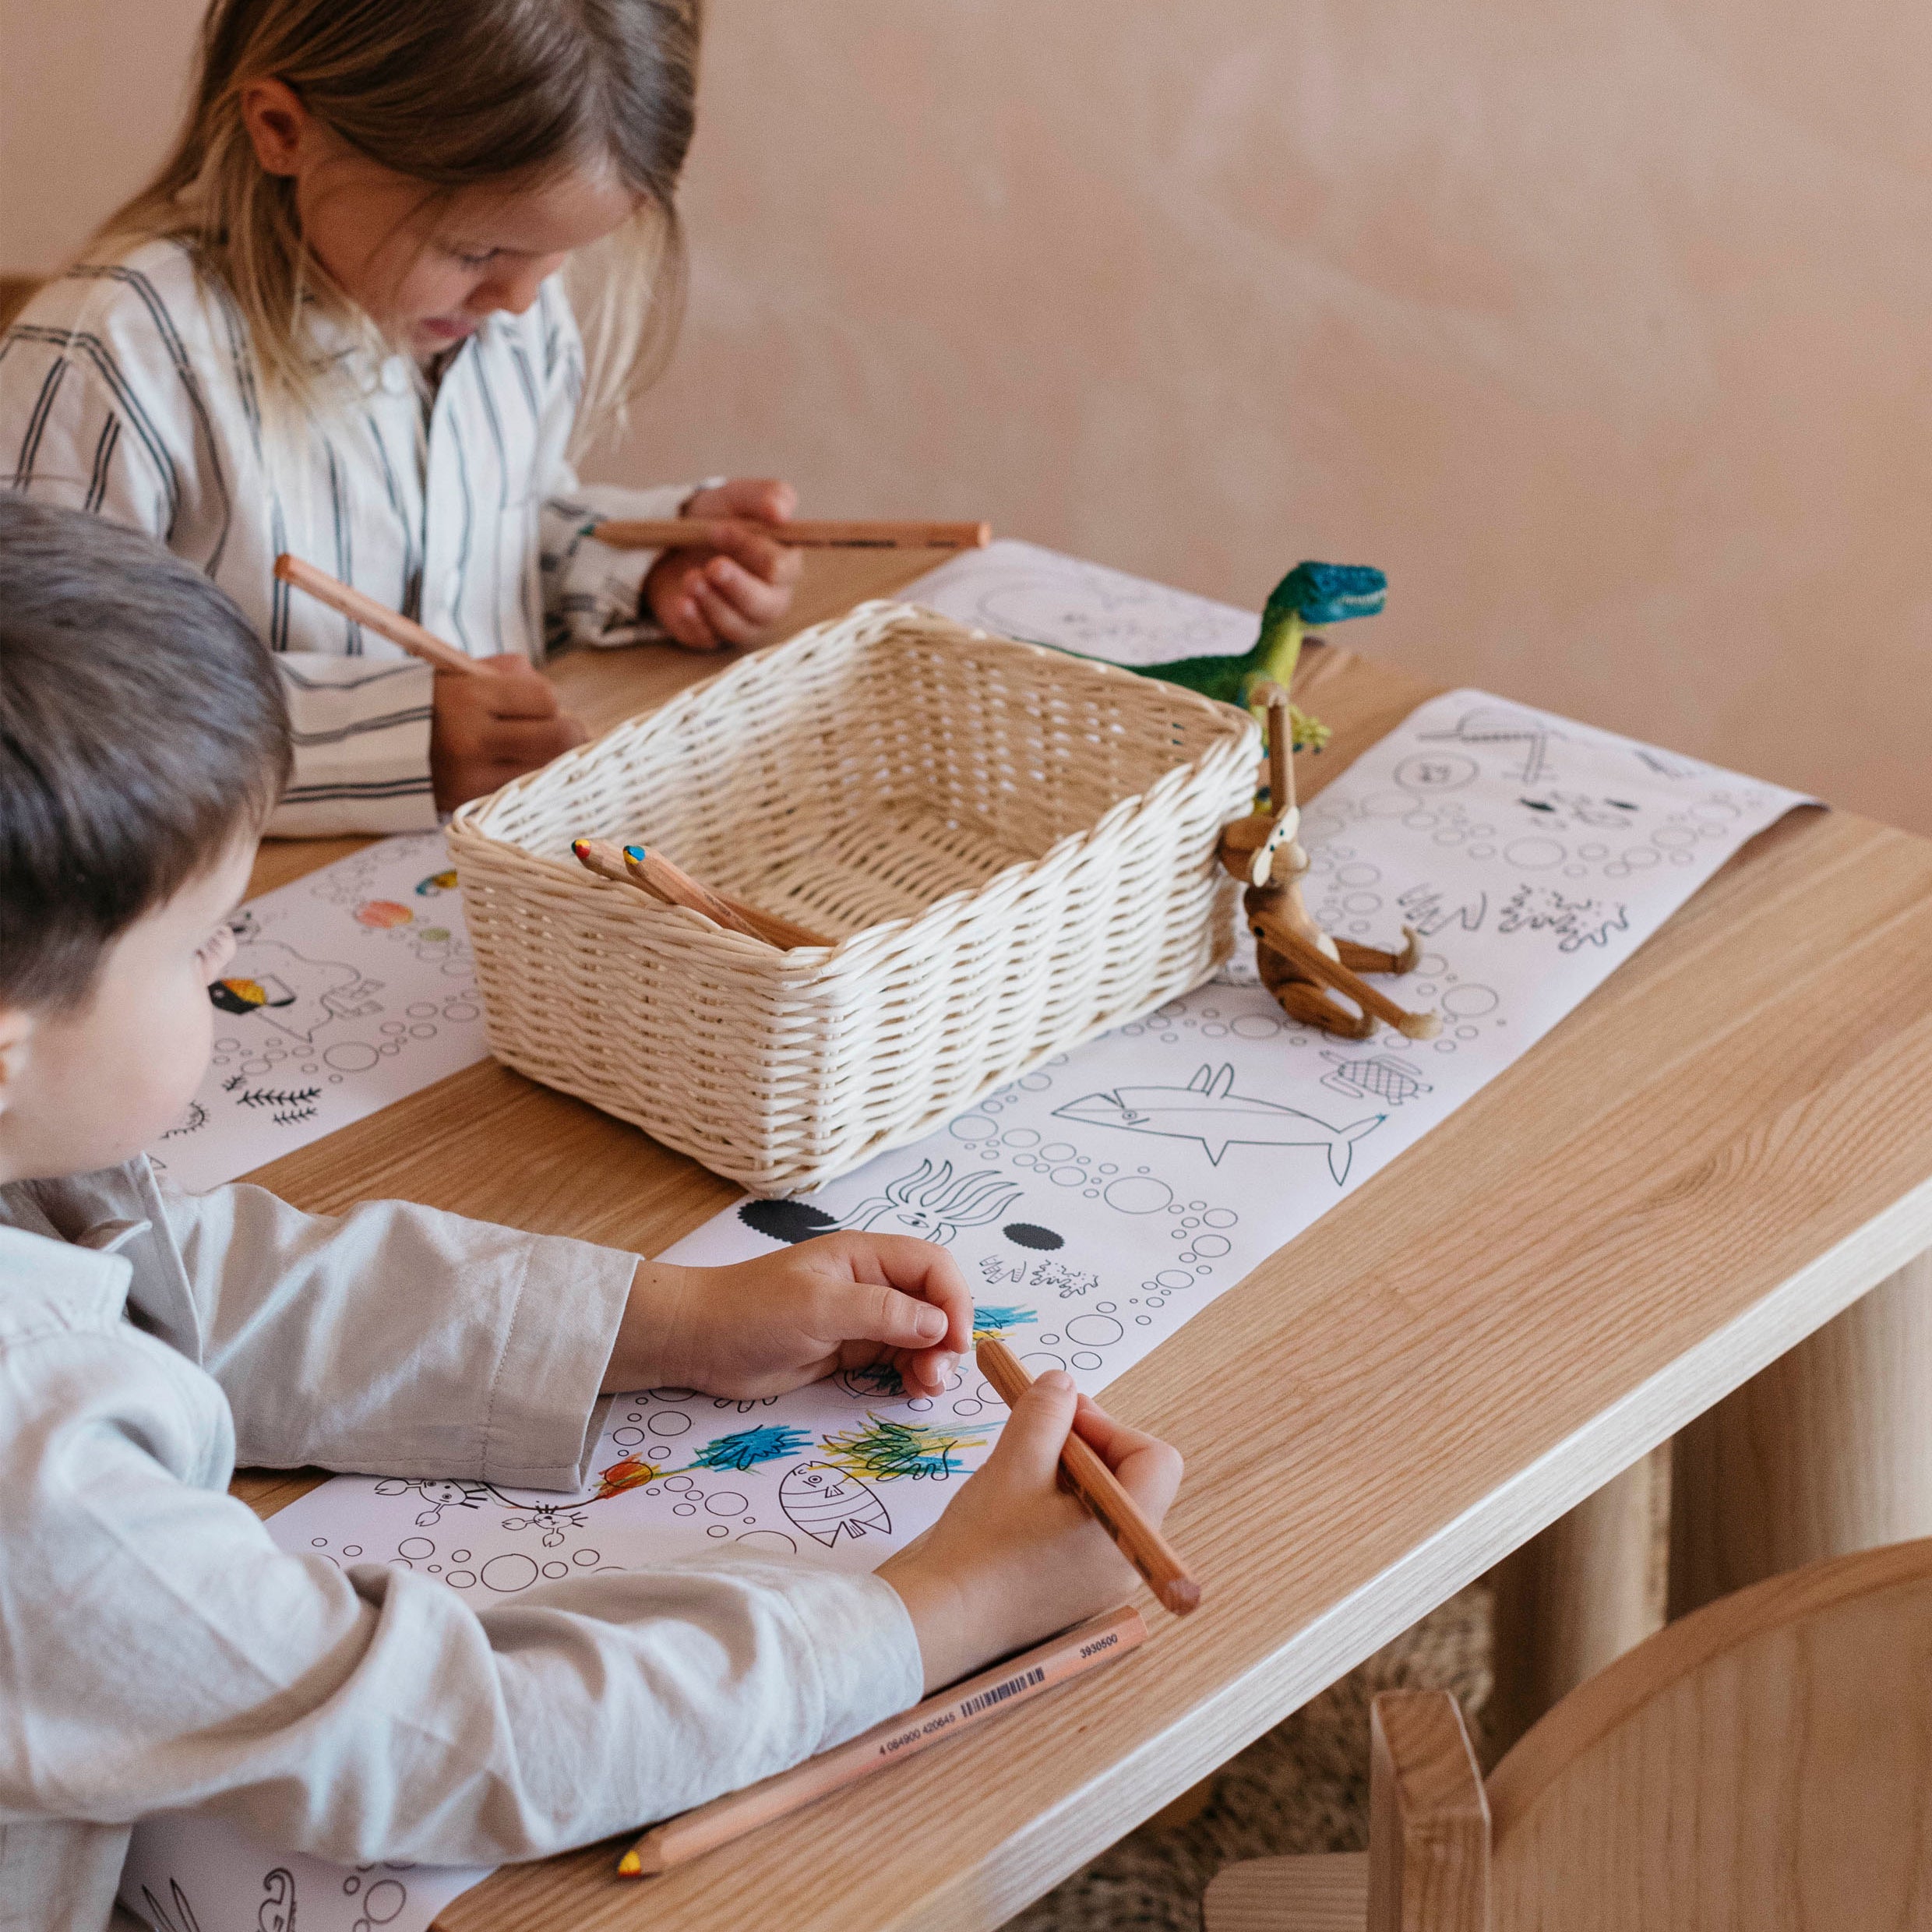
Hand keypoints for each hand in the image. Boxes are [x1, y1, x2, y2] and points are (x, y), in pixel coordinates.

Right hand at [429, 655, 586, 811]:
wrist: (370, 745)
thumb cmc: (428, 703)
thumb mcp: (461, 673)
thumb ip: (511, 676)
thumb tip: (558, 702)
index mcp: (470, 697)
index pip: (546, 699)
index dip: (550, 702)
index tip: (540, 705)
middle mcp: (474, 740)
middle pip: (559, 739)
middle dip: (569, 734)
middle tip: (562, 733)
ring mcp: (474, 777)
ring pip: (547, 770)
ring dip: (552, 760)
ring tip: (535, 752)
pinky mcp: (471, 803)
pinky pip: (522, 792)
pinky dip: (528, 782)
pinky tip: (517, 772)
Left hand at [604, 1232, 973, 1400]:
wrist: (698, 1341)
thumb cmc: (752, 1311)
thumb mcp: (818, 1307)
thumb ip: (881, 1312)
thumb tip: (939, 1325)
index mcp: (865, 1256)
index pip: (932, 1267)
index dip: (954, 1300)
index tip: (956, 1342)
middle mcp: (871, 1283)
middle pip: (934, 1303)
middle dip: (946, 1337)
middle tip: (936, 1376)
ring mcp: (862, 1318)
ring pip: (921, 1335)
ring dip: (932, 1360)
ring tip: (923, 1387)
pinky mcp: (851, 1350)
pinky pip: (898, 1358)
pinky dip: (912, 1373)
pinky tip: (910, 1389)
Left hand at [642, 477, 804, 650]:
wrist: (673, 540)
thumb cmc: (717, 519)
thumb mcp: (738, 497)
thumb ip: (767, 496)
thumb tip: (781, 511)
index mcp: (783, 565)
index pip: (780, 568)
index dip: (751, 550)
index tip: (718, 528)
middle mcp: (769, 598)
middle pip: (766, 606)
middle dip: (737, 585)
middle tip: (712, 565)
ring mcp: (741, 620)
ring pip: (738, 626)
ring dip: (713, 602)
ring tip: (690, 578)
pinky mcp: (711, 634)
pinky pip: (708, 639)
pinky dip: (694, 621)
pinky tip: (683, 603)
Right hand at [877, 1375, 1183, 1691]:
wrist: (940, 1621)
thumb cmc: (983, 1545)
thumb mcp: (1016, 1462)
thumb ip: (1047, 1414)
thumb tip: (1064, 1386)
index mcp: (1127, 1532)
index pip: (1153, 1459)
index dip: (1109, 1426)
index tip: (1060, 1417)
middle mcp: (1125, 1562)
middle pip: (1129, 1479)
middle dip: (1085, 1445)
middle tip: (1036, 1434)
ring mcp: (1099, 1582)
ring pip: (1101, 1503)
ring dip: (1066, 1472)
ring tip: (1019, 1468)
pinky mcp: (1071, 1592)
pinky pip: (1081, 1532)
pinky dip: (1056, 1504)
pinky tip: (1014, 1504)